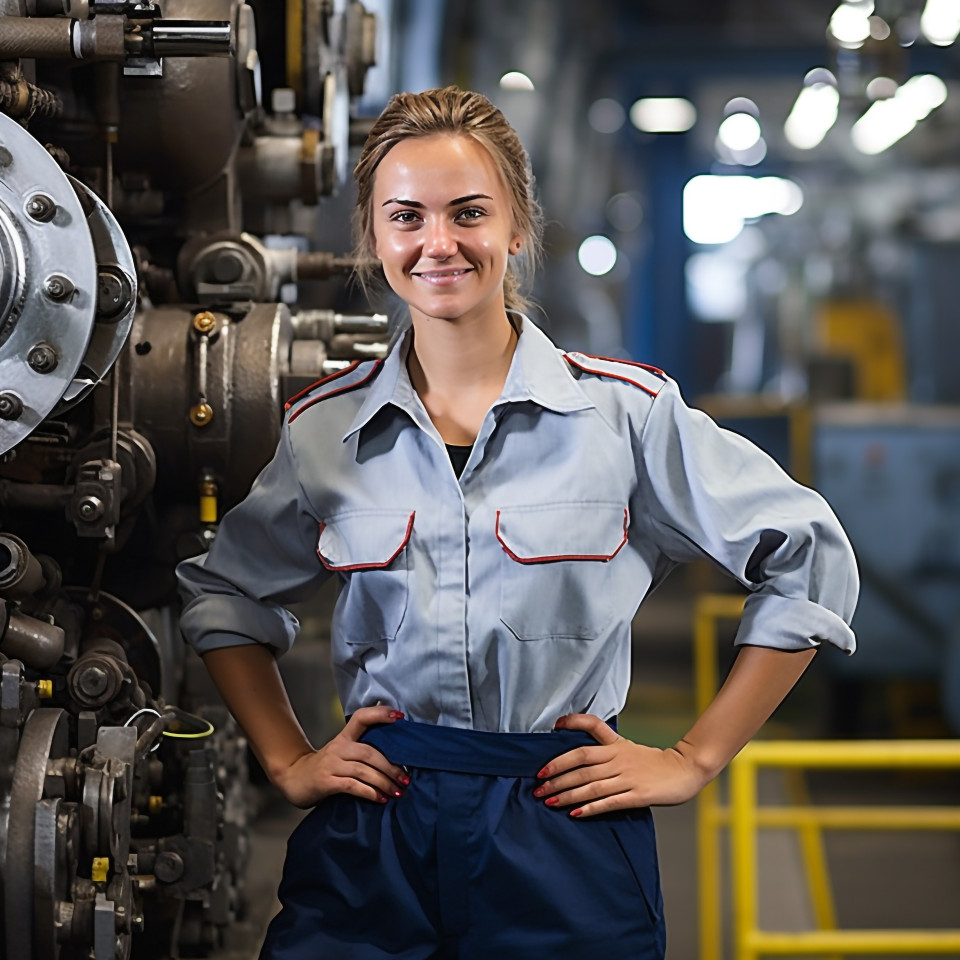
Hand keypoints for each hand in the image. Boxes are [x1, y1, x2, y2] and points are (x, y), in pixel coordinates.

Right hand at [270, 706, 409, 807]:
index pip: (361, 717)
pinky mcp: (326, 781)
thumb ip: (361, 751)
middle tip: (405, 778)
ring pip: (363, 770)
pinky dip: (369, 792)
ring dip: (383, 781)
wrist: (294, 778)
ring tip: (397, 791)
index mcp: (344, 737)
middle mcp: (338, 747)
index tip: (400, 717)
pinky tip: (379, 798)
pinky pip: (352, 786)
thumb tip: (396, 758)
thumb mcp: (341, 753)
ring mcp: (331, 764)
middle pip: (369, 751)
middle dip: (391, 766)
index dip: (380, 714)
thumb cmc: (325, 767)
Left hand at [533, 713, 709, 817]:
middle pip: (581, 763)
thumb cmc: (653, 762)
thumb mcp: (628, 747)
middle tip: (537, 785)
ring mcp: (628, 777)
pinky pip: (609, 802)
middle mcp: (618, 759)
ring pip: (591, 784)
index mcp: (616, 745)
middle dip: (557, 774)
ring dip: (567, 793)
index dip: (571, 728)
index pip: (589, 732)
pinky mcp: (637, 794)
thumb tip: (577, 755)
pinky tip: (575, 813)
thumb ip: (605, 747)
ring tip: (549, 801)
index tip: (551, 735)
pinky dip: (591, 808)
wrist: (685, 770)